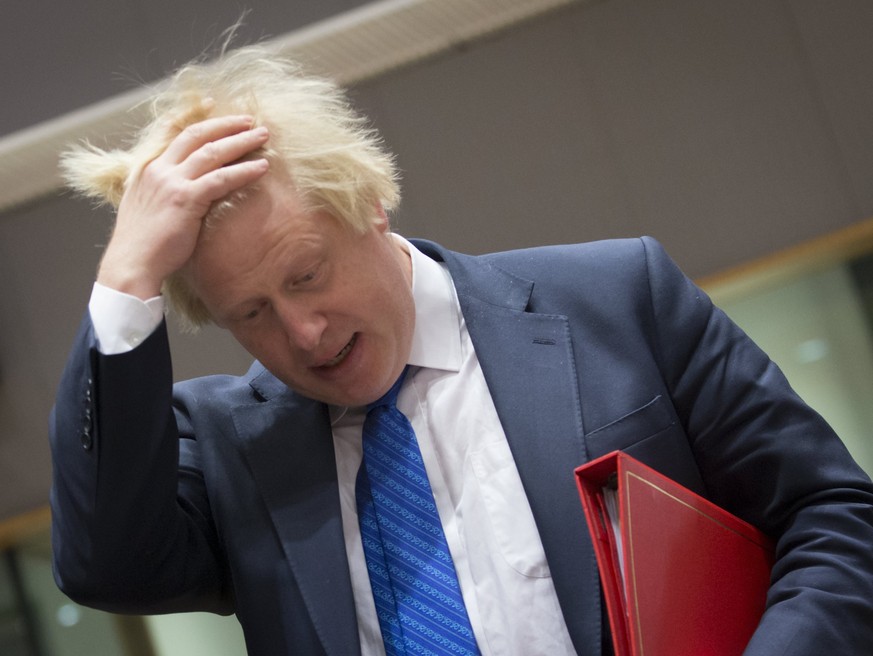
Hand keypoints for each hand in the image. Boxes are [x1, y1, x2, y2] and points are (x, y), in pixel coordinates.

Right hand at [97, 115, 269, 299]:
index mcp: (150, 169)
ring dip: (241, 142)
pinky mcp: (185, 199)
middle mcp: (160, 169)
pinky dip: (244, 171)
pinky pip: (221, 179)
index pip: (176, 134)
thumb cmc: (142, 244)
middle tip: (251, 121)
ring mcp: (172, 182)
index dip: (198, 119)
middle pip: (198, 136)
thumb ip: (163, 192)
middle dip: (227, 125)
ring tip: (263, 136)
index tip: (214, 106)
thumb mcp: (147, 208)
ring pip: (212, 152)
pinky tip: (261, 168)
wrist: (131, 263)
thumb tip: (183, 192)